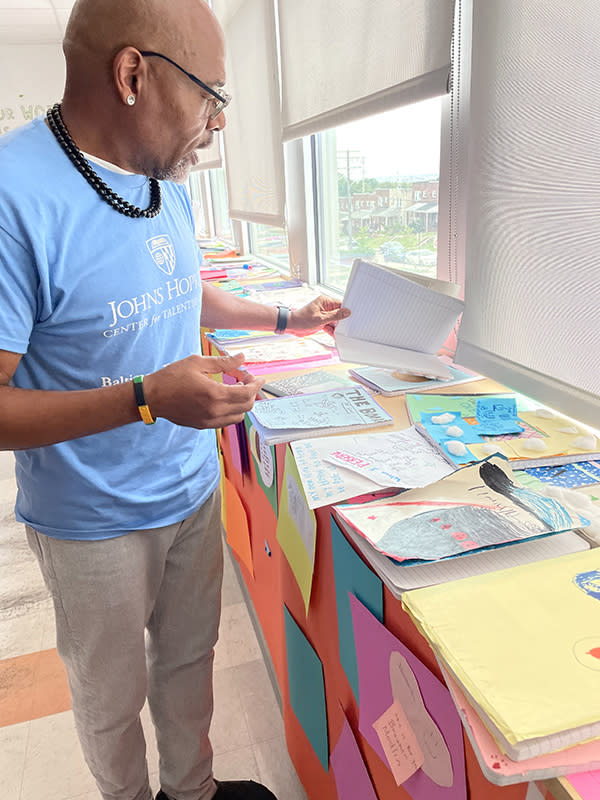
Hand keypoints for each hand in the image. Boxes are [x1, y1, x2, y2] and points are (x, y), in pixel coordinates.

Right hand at [143, 353, 264, 428]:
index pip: (247, 393)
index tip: (259, 378)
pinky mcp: (203, 425)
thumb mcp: (197, 363)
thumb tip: (241, 358)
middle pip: (246, 406)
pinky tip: (225, 399)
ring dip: (242, 403)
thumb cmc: (172, 377)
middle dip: (251, 393)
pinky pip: (226, 421)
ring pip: (238, 416)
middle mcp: (215, 411)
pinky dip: (232, 411)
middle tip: (246, 380)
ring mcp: (209, 421)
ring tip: (236, 389)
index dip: (256, 385)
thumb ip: (223, 362)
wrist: (151, 397)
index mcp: (215, 394)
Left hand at [287, 295, 350, 336]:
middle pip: (339, 313)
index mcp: (325, 301)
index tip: (352, 316)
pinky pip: (330, 325)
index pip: (340, 304)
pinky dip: (332, 331)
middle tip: (347, 327)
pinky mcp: (321, 321)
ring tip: (341, 333)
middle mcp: (325, 307)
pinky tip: (335, 336)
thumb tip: (347, 312)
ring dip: (337, 327)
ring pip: (335, 321)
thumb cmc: (302, 319)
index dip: (346, 310)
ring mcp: (323, 314)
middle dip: (342, 320)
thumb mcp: (321, 318)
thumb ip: (335, 315)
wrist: (291, 326)